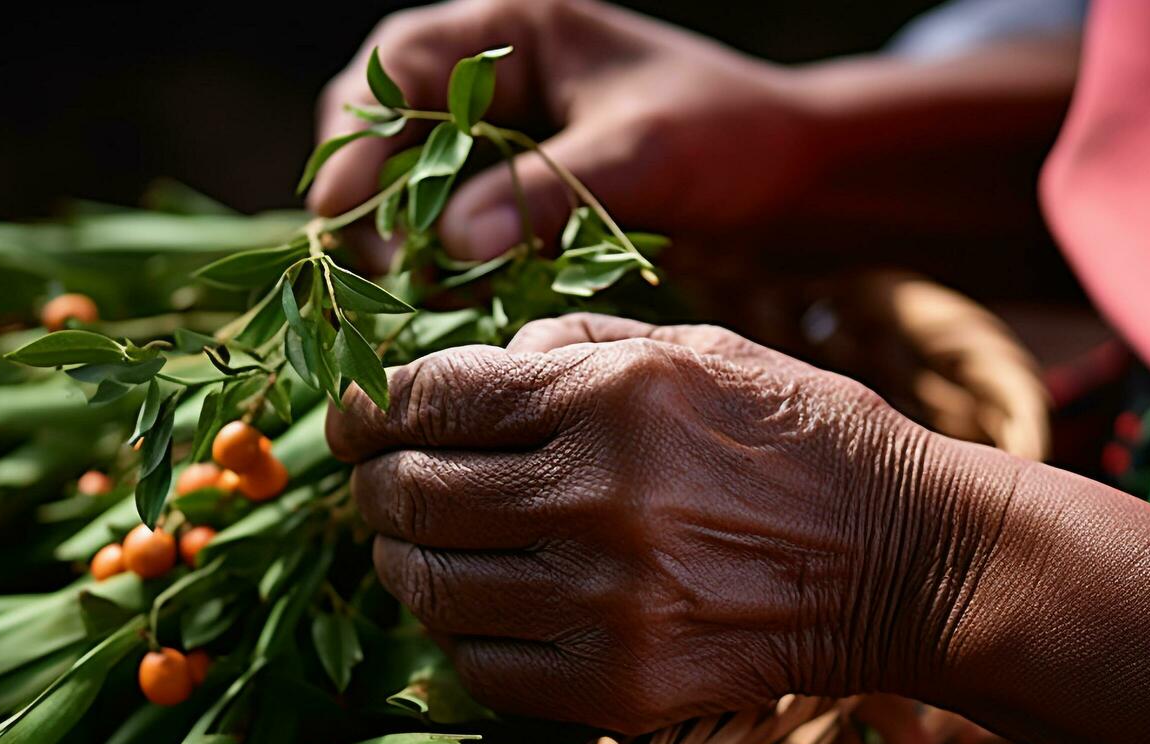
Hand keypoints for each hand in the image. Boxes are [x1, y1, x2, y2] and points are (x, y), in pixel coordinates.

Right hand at [308, 0, 812, 259]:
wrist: (805, 182)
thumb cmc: (734, 140)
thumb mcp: (642, 157)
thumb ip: (545, 193)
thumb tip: (447, 245)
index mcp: (518, 32)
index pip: (400, 65)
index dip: (361, 136)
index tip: (345, 212)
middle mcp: (501, 78)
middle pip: (387, 122)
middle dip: (368, 194)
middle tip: (369, 269)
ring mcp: (511, 137)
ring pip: (416, 179)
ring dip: (401, 235)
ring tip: (400, 297)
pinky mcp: (529, 193)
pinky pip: (460, 223)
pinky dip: (446, 262)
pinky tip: (446, 305)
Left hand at [327, 313, 963, 732]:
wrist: (903, 560)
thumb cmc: (799, 440)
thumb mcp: (697, 349)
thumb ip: (575, 343)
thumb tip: (477, 365)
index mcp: (613, 397)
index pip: (432, 400)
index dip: (371, 407)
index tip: (355, 417)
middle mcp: (599, 498)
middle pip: (414, 495)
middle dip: (373, 485)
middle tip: (376, 483)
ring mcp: (606, 603)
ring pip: (431, 588)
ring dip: (401, 563)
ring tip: (412, 546)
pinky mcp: (618, 687)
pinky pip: (481, 667)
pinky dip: (461, 636)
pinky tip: (482, 607)